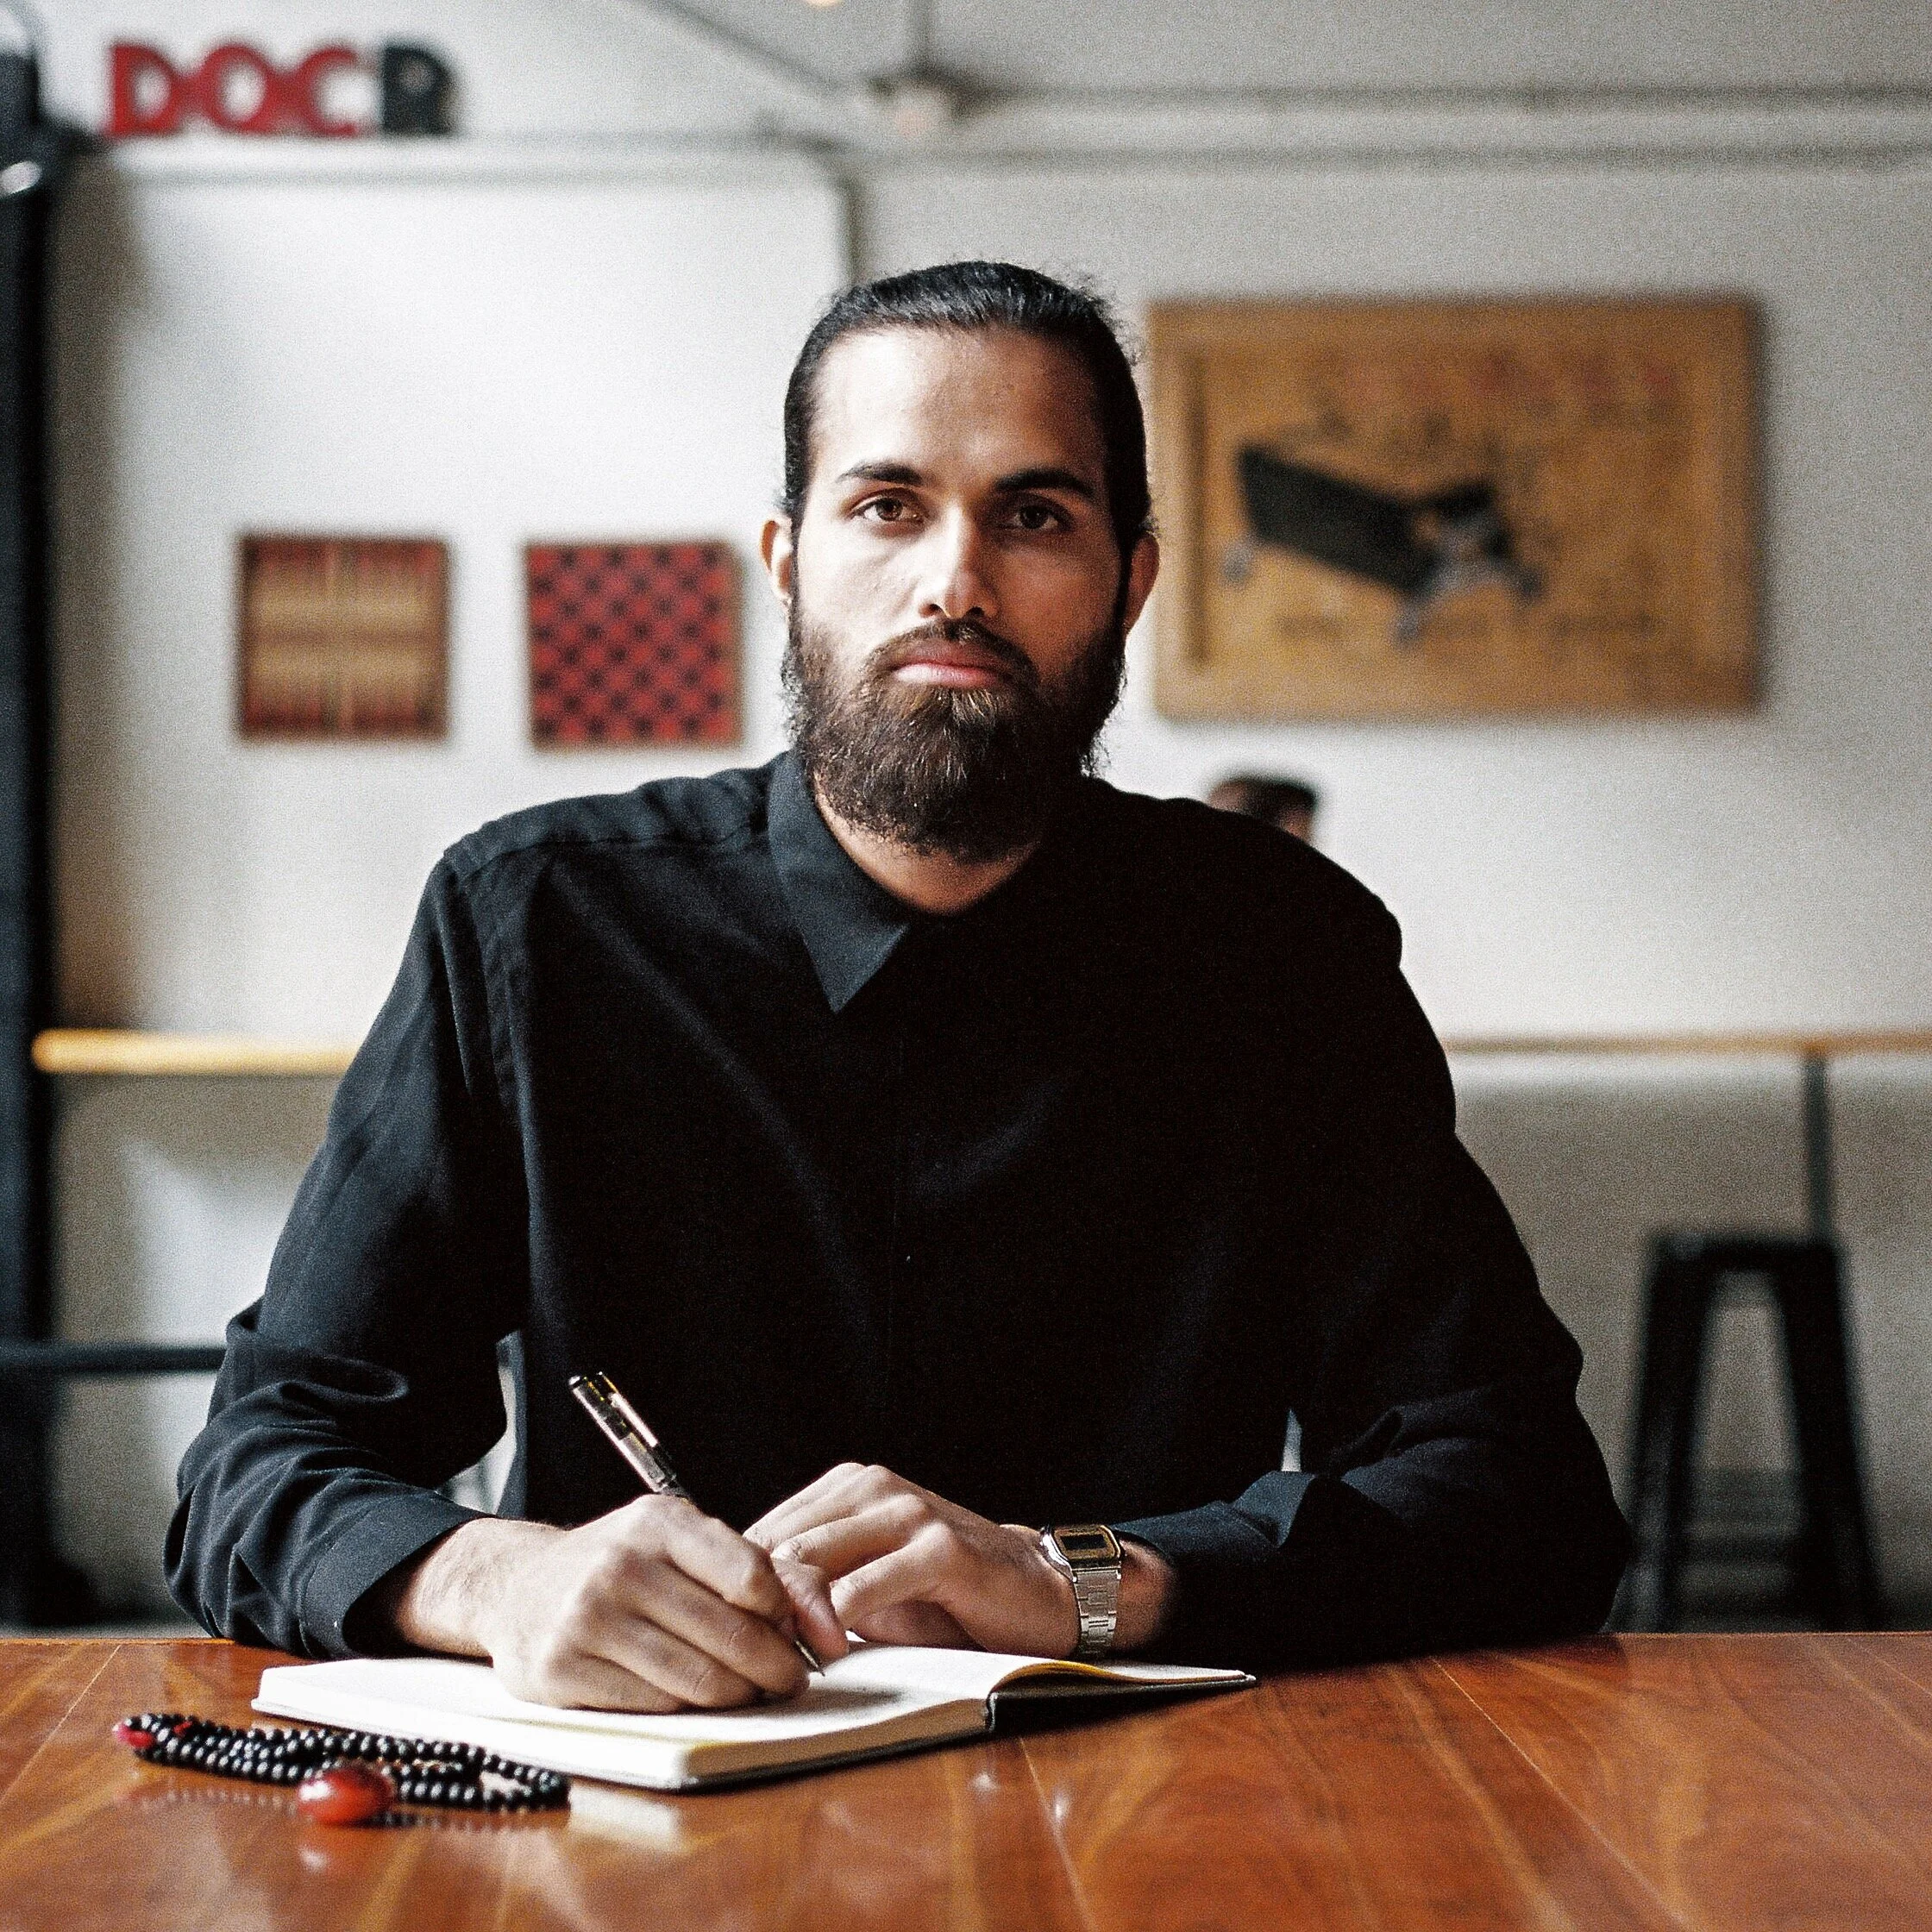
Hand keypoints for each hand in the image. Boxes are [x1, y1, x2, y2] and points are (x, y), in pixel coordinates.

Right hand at [378, 1497, 849, 1710]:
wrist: (517, 1585)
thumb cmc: (619, 1565)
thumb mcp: (678, 1542)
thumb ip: (756, 1570)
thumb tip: (826, 1624)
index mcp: (659, 1522)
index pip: (751, 1575)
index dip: (787, 1615)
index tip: (802, 1634)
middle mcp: (621, 1565)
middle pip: (729, 1635)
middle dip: (775, 1667)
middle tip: (789, 1680)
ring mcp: (586, 1619)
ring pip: (696, 1680)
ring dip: (738, 1696)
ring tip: (750, 1693)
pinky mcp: (561, 1672)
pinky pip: (653, 1706)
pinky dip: (687, 1711)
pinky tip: (697, 1701)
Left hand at [745, 1463, 1176, 1656]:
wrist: (1036, 1594)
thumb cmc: (945, 1596)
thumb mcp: (866, 1583)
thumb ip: (811, 1582)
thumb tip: (732, 1611)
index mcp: (848, 1486)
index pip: (764, 1532)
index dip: (736, 1589)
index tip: (727, 1639)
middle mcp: (873, 1487)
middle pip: (779, 1545)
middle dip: (754, 1607)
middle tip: (746, 1659)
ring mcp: (908, 1513)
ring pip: (812, 1562)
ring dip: (787, 1618)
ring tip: (781, 1659)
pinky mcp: (939, 1550)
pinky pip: (863, 1587)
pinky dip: (834, 1623)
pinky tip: (830, 1653)